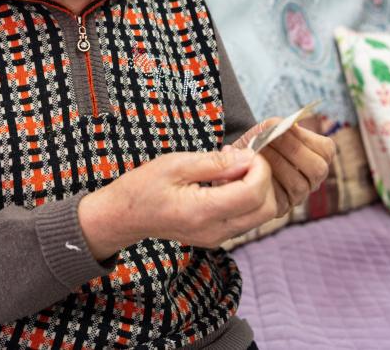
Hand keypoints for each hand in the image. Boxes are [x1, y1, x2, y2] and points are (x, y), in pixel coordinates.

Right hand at [78, 147, 277, 258]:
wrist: (123, 217)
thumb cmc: (143, 187)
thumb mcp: (176, 164)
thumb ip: (215, 163)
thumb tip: (247, 158)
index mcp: (202, 212)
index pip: (254, 194)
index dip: (260, 168)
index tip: (247, 151)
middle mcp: (215, 231)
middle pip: (266, 209)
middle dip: (264, 179)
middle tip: (243, 158)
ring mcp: (217, 238)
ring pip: (260, 215)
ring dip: (256, 188)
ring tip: (231, 167)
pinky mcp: (217, 237)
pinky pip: (246, 218)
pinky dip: (246, 197)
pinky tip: (225, 180)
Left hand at [231, 117, 335, 216]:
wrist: (235, 163)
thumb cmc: (256, 144)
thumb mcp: (263, 131)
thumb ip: (273, 126)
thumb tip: (278, 124)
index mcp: (316, 157)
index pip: (326, 149)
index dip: (306, 137)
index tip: (284, 127)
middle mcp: (312, 180)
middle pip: (318, 169)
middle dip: (293, 150)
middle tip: (270, 139)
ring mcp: (298, 196)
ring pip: (300, 185)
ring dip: (277, 164)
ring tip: (259, 152)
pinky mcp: (281, 208)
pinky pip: (280, 198)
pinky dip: (266, 180)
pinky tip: (254, 168)